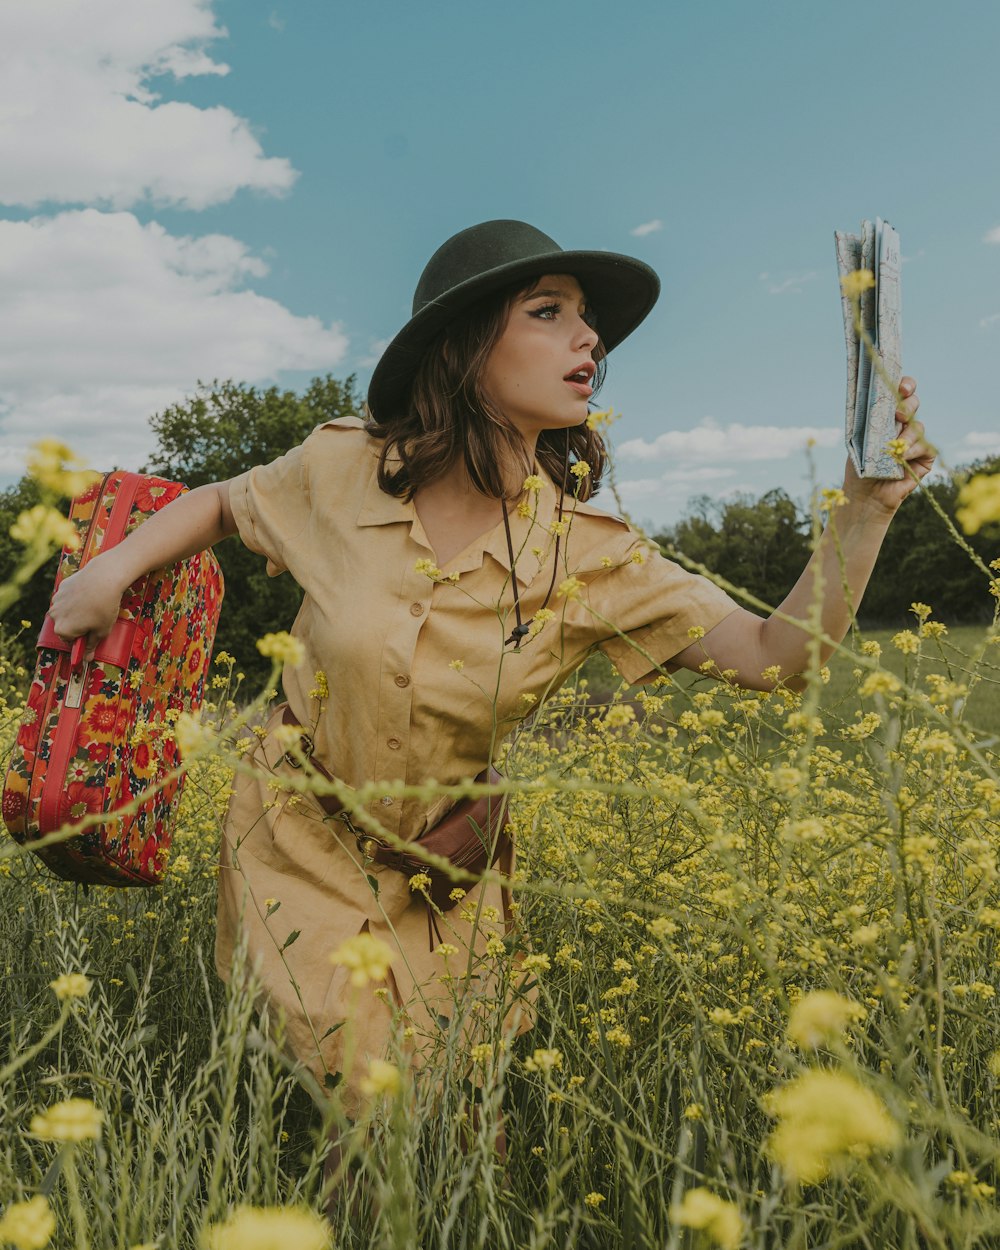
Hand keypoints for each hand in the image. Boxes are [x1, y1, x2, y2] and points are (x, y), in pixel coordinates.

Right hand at [48, 555, 127, 655]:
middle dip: (78, 625)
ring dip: (76, 611)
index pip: (70, 641)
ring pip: (66, 611)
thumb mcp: (102, 631)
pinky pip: (68, 597)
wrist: (104, 578)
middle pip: (66, 625)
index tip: (93, 633)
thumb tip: (87, 659)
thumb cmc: (104, 608)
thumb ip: (91, 646)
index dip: (83, 638)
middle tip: (95, 618)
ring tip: (93, 605)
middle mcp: (54, 615)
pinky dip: (76, 598)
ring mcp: (56, 600)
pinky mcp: (62, 587)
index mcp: (62, 630)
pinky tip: (89, 594)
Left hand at [842, 376, 935, 514]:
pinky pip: (926, 447)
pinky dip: (914, 451)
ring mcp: (916, 441)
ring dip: (906, 436)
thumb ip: (867, 421)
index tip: (901, 389)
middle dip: (907, 406)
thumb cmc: (860, 468)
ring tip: (894, 449)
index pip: (901, 394)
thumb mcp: (859, 441)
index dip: (905, 386)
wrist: (865, 496)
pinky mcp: (925, 458)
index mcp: (887, 418)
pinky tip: (902, 459)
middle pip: (914, 403)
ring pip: (918, 426)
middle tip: (897, 415)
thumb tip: (866, 398)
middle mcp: (904, 426)